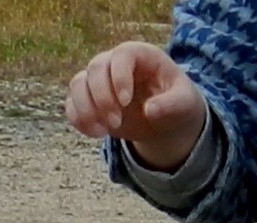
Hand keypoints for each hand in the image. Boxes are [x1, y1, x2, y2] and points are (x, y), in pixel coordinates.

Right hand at [67, 41, 209, 173]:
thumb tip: (149, 111)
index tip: (126, 102)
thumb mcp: (184, 104)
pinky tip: (96, 133)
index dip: (119, 77)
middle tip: (117, 123)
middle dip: (102, 97)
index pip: (122, 56)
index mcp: (140, 55)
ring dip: (86, 109)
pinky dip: (78, 120)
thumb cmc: (177, 102)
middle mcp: (114, 62)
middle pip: (95, 68)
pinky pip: (72, 104)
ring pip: (77, 84)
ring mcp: (98, 80)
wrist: (165, 118)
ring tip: (104, 130)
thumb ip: (172, 105)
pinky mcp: (89, 99)